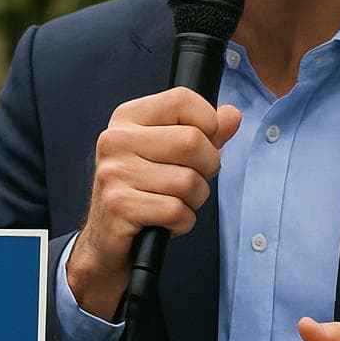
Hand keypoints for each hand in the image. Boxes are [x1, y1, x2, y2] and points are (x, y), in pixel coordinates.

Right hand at [65, 87, 241, 319]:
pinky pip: (177, 211)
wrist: (107, 241)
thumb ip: (205, 133)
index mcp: (128, 118)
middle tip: (189, 183)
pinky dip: (182, 223)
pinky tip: (163, 222)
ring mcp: (114, 172)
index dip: (208, 124)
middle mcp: (115, 139)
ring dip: (194, 201)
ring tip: (172, 204)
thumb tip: (232, 115)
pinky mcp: (119, 206)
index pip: (183, 99)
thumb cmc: (145, 192)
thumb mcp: (172, 155)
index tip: (200, 146)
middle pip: (192, 141)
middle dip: (206, 168)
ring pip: (189, 181)